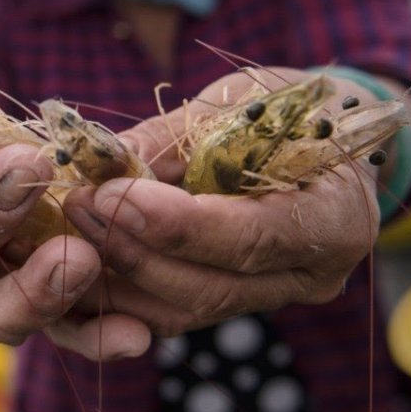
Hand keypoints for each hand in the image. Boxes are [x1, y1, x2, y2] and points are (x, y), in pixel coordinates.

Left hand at [62, 69, 383, 338]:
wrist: (332, 137)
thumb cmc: (292, 106)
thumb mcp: (243, 99)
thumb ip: (177, 137)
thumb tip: (102, 158)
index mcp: (337, 216)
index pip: (255, 237)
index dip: (182, 226)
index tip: (118, 196)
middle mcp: (313, 275)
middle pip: (213, 287)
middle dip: (134, 250)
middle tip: (79, 204)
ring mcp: (275, 297)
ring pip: (185, 310)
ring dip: (117, 275)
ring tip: (73, 225)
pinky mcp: (237, 303)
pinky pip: (174, 312)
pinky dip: (123, 291)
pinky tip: (83, 256)